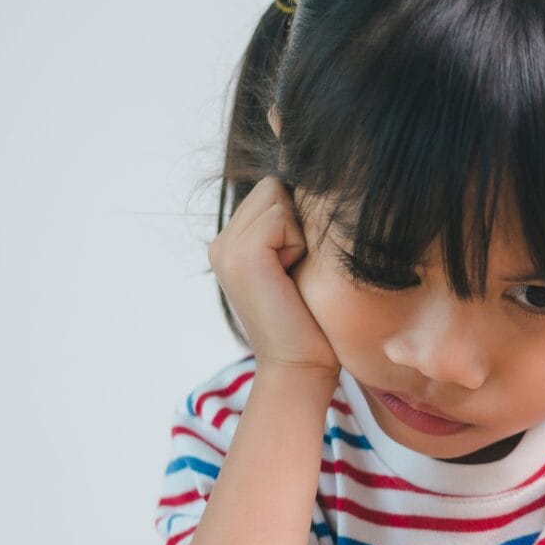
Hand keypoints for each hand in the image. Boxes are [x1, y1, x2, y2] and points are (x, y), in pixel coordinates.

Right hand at [208, 175, 339, 376]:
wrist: (302, 366)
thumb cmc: (314, 320)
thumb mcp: (300, 262)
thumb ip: (292, 225)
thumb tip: (322, 179)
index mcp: (233, 243)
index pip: (272, 190)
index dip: (299, 217)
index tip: (301, 262)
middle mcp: (222, 242)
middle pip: (274, 186)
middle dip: (298, 220)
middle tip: (298, 268)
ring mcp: (225, 247)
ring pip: (277, 195)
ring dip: (300, 231)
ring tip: (295, 273)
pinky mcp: (240, 254)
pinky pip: (280, 215)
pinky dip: (297, 242)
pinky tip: (292, 275)